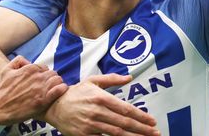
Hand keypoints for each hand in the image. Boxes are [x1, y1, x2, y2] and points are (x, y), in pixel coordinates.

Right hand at [0, 56, 67, 124]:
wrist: (0, 109)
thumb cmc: (3, 91)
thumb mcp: (6, 71)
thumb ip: (17, 61)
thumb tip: (28, 61)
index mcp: (29, 69)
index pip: (45, 68)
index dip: (44, 75)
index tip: (42, 81)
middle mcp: (36, 77)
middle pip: (53, 74)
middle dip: (51, 79)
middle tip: (48, 87)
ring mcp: (40, 88)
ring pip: (58, 80)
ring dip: (57, 84)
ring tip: (53, 90)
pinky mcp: (43, 100)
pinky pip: (59, 90)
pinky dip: (61, 89)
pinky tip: (59, 92)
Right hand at [43, 73, 158, 135]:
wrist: (54, 105)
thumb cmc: (76, 93)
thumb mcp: (93, 81)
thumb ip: (112, 79)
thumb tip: (130, 77)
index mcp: (101, 97)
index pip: (126, 109)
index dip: (141, 116)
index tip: (152, 121)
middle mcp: (97, 111)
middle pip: (124, 123)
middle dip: (142, 129)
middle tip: (155, 133)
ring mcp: (91, 125)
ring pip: (116, 134)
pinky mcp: (84, 135)